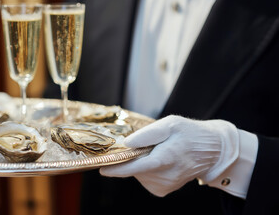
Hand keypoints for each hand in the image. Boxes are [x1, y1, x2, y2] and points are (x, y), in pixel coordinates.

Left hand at [100, 115, 238, 196]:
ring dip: (140, 163)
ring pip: (139, 174)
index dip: (117, 169)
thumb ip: (148, 133)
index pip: (136, 167)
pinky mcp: (164, 190)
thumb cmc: (190, 134)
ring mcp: (165, 185)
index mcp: (166, 158)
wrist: (212, 151)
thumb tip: (127, 143)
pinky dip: (146, 170)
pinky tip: (159, 161)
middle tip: (146, 145)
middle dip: (131, 157)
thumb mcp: (170, 124)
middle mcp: (165, 176)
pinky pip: (145, 179)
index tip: (102, 168)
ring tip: (157, 151)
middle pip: (134, 169)